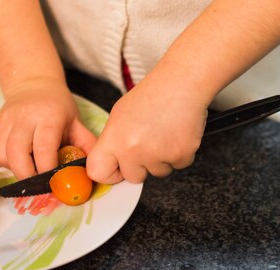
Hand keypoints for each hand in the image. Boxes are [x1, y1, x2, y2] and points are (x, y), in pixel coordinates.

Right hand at [0, 77, 96, 178]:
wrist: (35, 84)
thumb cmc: (58, 107)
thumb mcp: (77, 122)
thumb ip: (86, 145)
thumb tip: (95, 171)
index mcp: (48, 116)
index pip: (43, 149)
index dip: (47, 170)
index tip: (54, 180)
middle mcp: (23, 117)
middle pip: (15, 153)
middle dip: (26, 174)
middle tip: (37, 181)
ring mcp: (4, 120)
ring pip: (0, 154)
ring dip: (11, 167)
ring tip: (26, 166)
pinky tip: (7, 159)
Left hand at [86, 79, 208, 183]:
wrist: (180, 83)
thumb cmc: (150, 96)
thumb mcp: (118, 117)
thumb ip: (112, 143)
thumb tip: (111, 163)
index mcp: (114, 139)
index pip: (98, 172)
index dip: (109, 174)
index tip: (117, 168)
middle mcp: (132, 150)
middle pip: (133, 177)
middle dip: (140, 166)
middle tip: (147, 143)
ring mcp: (157, 154)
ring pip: (157, 173)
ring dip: (161, 160)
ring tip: (163, 134)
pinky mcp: (180, 155)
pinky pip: (178, 166)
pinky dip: (179, 154)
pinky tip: (176, 134)